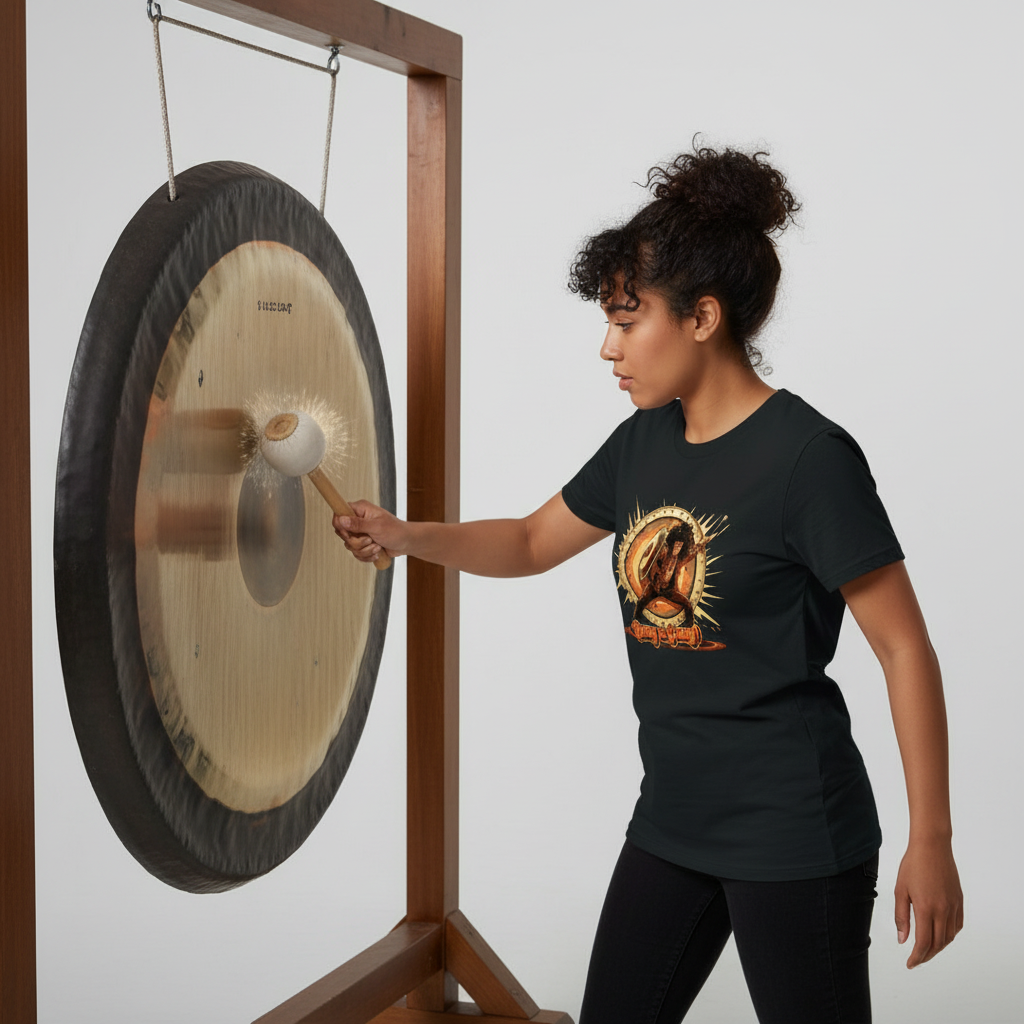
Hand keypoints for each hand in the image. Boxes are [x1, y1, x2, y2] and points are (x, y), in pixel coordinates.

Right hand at [333, 500, 404, 562]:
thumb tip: (341, 519)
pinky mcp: (363, 543)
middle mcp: (358, 520)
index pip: (339, 514)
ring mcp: (360, 532)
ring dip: (364, 550)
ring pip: (349, 545)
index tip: (349, 534)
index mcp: (360, 509)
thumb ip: (358, 524)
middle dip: (356, 542)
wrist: (406, 542)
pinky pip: (356, 553)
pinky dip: (366, 555)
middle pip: (342, 533)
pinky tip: (377, 552)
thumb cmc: (395, 530)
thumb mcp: (376, 527)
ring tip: (377, 546)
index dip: (340, 526)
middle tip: (370, 540)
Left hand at [894, 837, 962, 967]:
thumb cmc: (913, 865)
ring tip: (927, 950)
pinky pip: (957, 926)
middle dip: (927, 955)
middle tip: (916, 959)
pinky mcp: (959, 901)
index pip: (923, 943)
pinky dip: (949, 935)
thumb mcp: (900, 890)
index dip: (917, 957)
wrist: (932, 847)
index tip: (910, 963)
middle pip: (937, 943)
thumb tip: (902, 939)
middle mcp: (943, 910)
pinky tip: (941, 935)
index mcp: (926, 908)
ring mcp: (953, 906)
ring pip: (949, 937)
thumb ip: (901, 916)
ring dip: (938, 947)